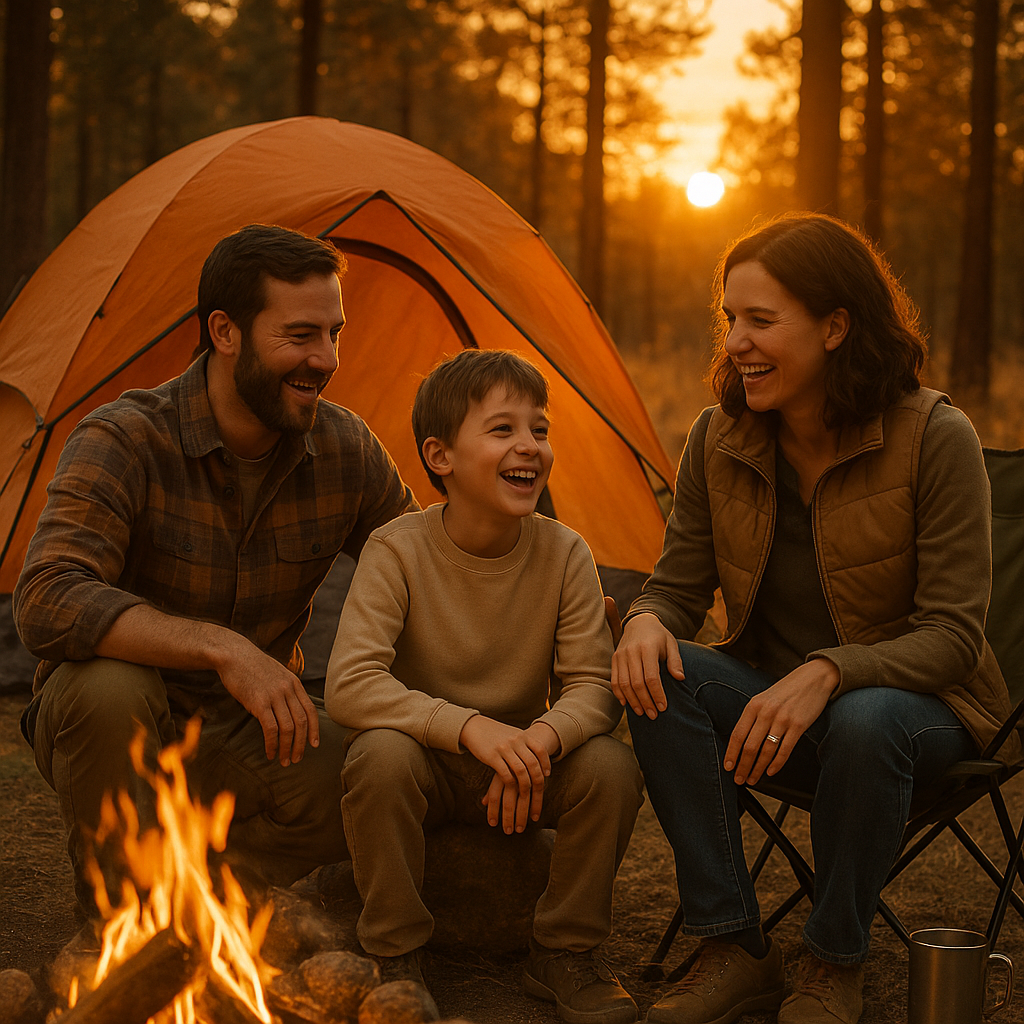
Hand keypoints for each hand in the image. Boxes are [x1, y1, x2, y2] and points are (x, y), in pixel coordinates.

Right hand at [215, 638, 319, 766]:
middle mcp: (288, 689)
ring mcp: (274, 696)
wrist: (233, 654)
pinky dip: (272, 744)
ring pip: (289, 728)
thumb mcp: (276, 674)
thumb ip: (285, 690)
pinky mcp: (259, 702)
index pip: (311, 710)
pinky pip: (271, 729)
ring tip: (285, 761)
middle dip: (302, 744)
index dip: (314, 729)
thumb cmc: (252, 666)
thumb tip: (289, 709)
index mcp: (294, 683)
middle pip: (302, 722)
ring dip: (288, 748)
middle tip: (297, 759)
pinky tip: (269, 753)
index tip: (314, 744)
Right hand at [460, 717, 557, 833]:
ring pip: (520, 771)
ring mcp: (504, 748)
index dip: (546, 763)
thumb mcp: (512, 734)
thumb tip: (537, 755)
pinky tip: (511, 789)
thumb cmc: (495, 733)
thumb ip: (524, 743)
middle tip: (539, 791)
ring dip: (525, 786)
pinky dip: (511, 784)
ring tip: (525, 795)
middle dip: (537, 779)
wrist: (474, 727)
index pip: (540, 750)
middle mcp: (515, 741)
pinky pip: (505, 774)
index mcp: (522, 735)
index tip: (547, 774)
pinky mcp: (492, 757)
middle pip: (532, 763)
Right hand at [611, 613, 683, 718]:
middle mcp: (632, 651)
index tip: (663, 707)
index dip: (657, 694)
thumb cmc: (659, 636)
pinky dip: (619, 694)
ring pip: (624, 684)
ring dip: (632, 701)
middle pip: (636, 683)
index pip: (651, 677)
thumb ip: (676, 661)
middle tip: (653, 715)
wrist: (640, 622)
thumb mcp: (671, 644)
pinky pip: (614, 680)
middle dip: (645, 701)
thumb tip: (680, 678)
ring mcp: (621, 655)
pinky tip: (626, 704)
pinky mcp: (614, 659)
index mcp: (648, 647)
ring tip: (642, 712)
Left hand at [724, 658, 839, 785]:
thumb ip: (753, 717)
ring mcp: (782, 719)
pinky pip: (785, 750)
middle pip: (750, 746)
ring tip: (753, 779)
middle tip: (739, 780)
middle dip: (743, 766)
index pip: (737, 734)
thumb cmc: (786, 691)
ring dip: (758, 768)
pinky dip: (776, 764)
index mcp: (753, 705)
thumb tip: (741, 742)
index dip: (731, 753)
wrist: (813, 678)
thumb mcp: (764, 699)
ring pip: (766, 751)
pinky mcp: (799, 725)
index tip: (727, 767)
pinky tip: (770, 772)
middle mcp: (766, 712)